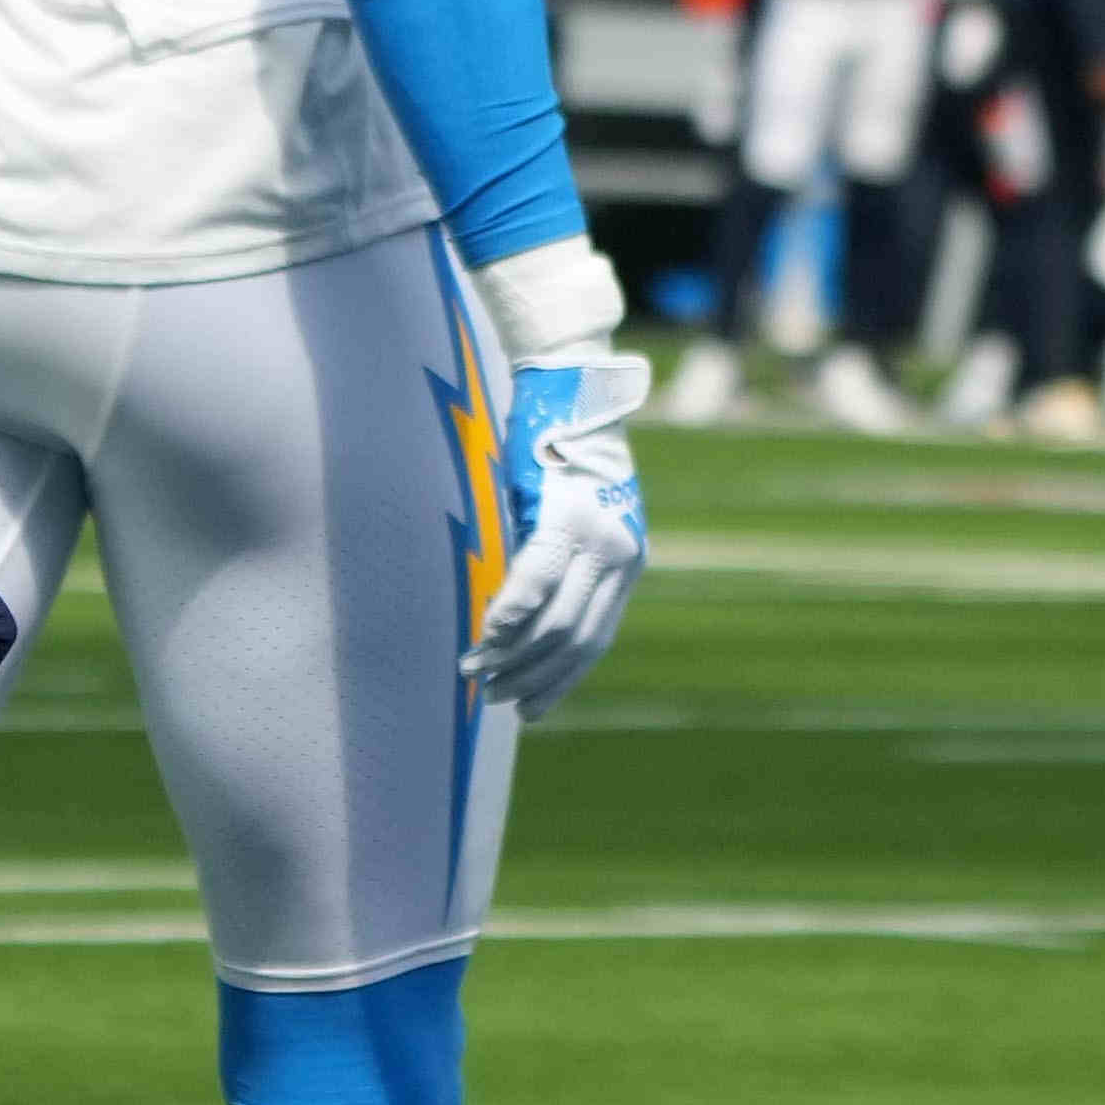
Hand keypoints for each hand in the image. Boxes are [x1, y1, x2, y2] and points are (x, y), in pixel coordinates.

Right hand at [462, 329, 655, 716]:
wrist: (572, 394)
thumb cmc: (561, 459)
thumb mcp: (574, 523)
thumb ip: (565, 570)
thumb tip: (525, 626)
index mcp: (627, 563)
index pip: (595, 642)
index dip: (560, 682)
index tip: (529, 710)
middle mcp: (621, 555)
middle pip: (576, 640)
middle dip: (530, 676)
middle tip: (491, 695)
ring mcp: (598, 536)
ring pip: (556, 618)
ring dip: (512, 652)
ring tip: (476, 668)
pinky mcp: (567, 515)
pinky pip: (537, 578)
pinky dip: (511, 612)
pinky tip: (487, 633)